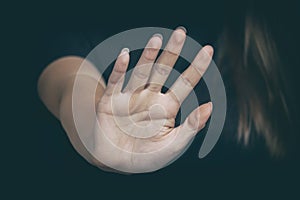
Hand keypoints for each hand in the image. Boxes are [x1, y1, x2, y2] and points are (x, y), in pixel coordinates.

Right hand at [94, 27, 212, 172]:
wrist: (116, 164)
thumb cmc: (146, 157)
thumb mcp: (173, 146)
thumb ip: (191, 127)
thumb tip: (210, 106)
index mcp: (166, 107)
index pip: (185, 83)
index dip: (196, 67)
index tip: (209, 50)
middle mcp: (149, 98)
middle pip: (163, 70)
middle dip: (172, 52)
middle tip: (180, 32)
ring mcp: (130, 97)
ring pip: (141, 72)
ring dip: (148, 56)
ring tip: (158, 40)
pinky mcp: (110, 102)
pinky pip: (115, 82)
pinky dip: (120, 69)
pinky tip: (126, 55)